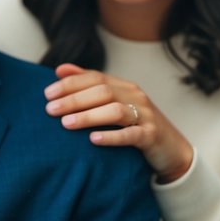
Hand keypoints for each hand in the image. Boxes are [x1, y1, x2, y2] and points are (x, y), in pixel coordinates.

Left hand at [45, 63, 192, 183]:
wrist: (171, 150)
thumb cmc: (136, 126)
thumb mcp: (114, 103)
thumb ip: (88, 86)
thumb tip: (59, 70)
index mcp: (124, 86)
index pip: (94, 77)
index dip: (70, 84)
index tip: (47, 94)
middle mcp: (135, 96)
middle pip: (102, 91)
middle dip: (73, 100)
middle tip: (50, 110)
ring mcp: (145, 116)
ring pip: (115, 110)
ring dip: (88, 116)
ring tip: (66, 124)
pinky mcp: (151, 136)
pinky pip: (131, 135)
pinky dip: (112, 136)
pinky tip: (94, 139)